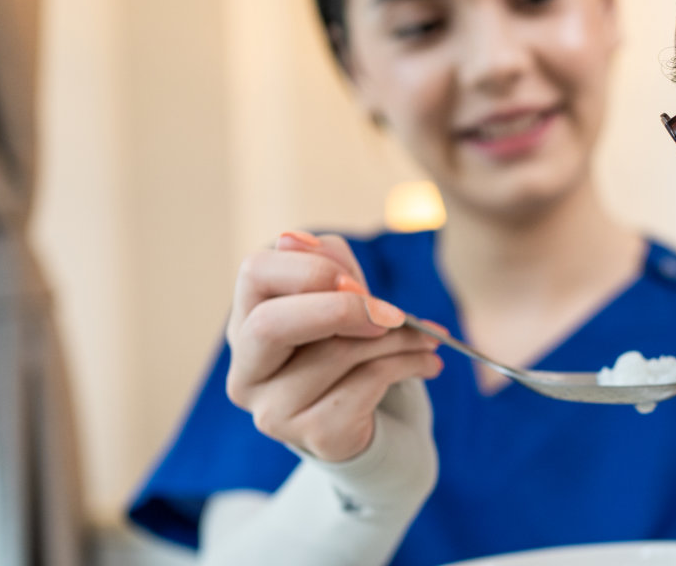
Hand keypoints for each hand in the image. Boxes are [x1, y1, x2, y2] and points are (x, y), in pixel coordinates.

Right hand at [224, 231, 444, 462]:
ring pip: (336, 353)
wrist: (377, 423)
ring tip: (429, 336)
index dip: (309, 269)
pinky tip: (428, 363)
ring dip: (398, 337)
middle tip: (392, 313)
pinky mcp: (314, 436)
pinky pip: (367, 384)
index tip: (357, 280)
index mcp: (246, 323)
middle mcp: (247, 371)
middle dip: (340, 309)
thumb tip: (298, 239)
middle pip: (270, 324)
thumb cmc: (352, 349)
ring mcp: (274, 411)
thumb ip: (327, 265)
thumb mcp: (343, 298)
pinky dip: (408, 365)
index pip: (254, 273)